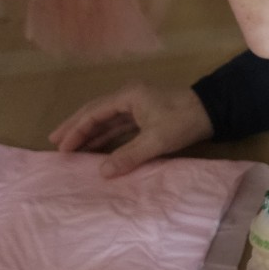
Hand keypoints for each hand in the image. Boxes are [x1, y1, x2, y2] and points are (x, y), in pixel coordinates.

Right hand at [49, 82, 213, 176]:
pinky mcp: (146, 115)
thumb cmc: (184, 121)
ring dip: (90, 134)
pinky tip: (98, 149)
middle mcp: (129, 98)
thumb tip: (102, 172)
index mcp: (128, 96)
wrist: (214, 111)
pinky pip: (119, 126)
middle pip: (96, 113)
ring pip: (107, 120)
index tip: (61, 147)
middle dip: (76, 128)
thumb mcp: (157, 140)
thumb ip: (129, 155)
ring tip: (72, 148)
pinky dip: (107, 137)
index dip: (76, 130)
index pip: (94, 112)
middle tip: (54, 143)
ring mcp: (137, 106)